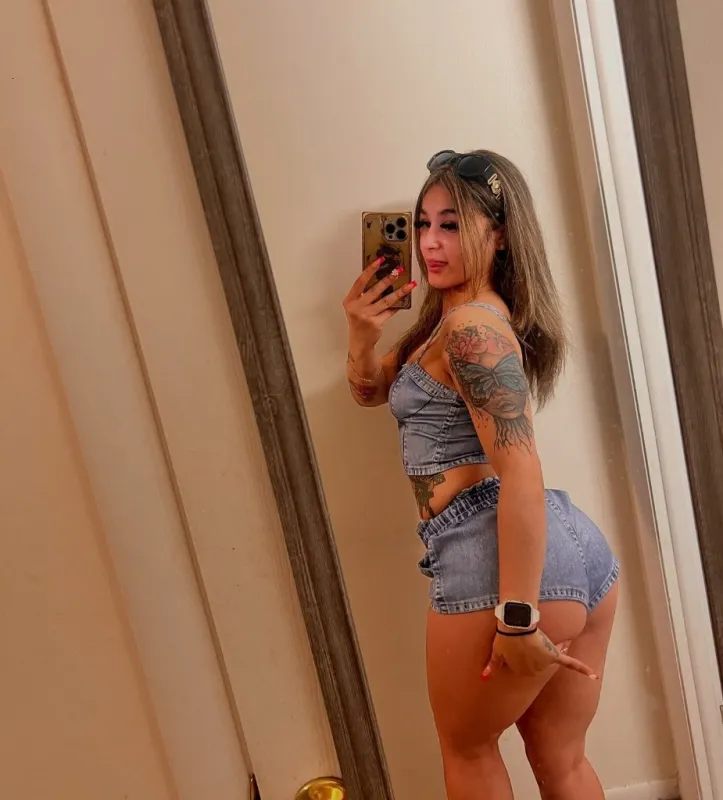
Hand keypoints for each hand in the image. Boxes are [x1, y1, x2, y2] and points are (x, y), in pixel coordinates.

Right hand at [343, 257, 416, 350]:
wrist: (360, 341)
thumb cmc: (359, 321)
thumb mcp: (357, 306)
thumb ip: (365, 294)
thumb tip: (383, 277)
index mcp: (350, 300)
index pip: (360, 281)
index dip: (370, 270)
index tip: (380, 260)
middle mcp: (356, 308)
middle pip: (375, 290)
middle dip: (388, 279)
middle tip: (398, 271)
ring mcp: (366, 316)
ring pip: (386, 301)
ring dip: (399, 292)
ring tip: (409, 284)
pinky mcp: (376, 323)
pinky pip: (390, 311)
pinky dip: (398, 305)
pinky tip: (406, 299)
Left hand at [481, 628, 597, 680]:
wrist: (515, 624)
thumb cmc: (504, 638)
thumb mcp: (496, 652)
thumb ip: (492, 666)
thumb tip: (483, 678)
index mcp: (522, 672)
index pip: (524, 668)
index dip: (520, 655)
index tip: (516, 645)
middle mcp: (536, 671)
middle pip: (537, 664)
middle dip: (532, 653)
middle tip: (524, 641)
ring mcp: (546, 663)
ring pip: (550, 659)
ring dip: (549, 650)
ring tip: (538, 639)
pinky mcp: (555, 654)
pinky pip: (571, 663)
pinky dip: (583, 669)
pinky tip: (594, 677)